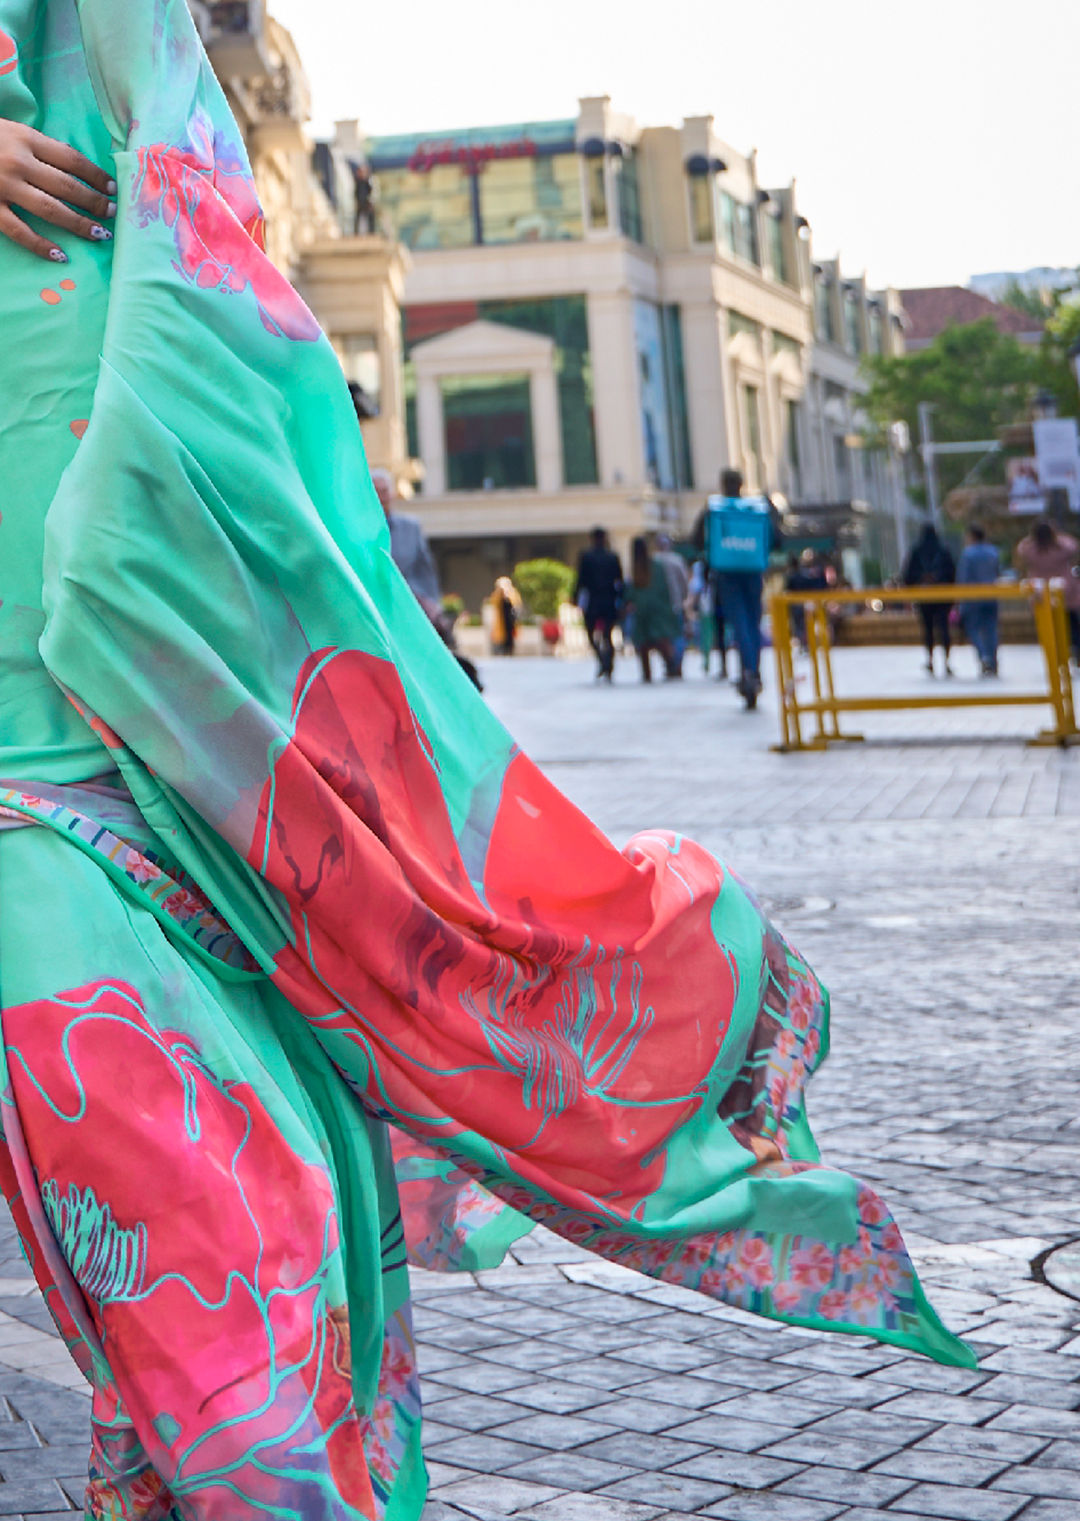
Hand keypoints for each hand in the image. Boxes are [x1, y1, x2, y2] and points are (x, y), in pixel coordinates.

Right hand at [0, 119, 114, 260]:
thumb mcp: (11, 132)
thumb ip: (39, 149)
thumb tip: (77, 171)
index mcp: (26, 139)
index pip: (72, 160)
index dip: (97, 176)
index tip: (114, 189)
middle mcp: (18, 162)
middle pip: (67, 186)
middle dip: (95, 203)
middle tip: (113, 214)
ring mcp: (3, 186)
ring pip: (51, 210)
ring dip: (79, 225)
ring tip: (99, 235)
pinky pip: (20, 231)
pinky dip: (42, 246)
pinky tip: (60, 256)